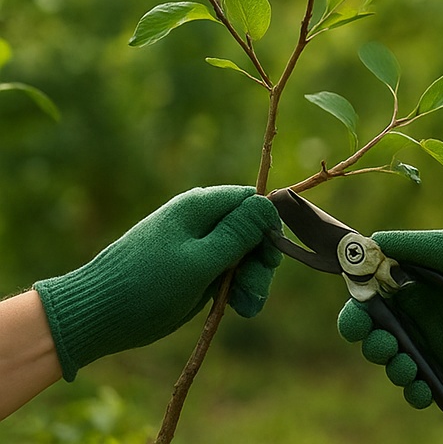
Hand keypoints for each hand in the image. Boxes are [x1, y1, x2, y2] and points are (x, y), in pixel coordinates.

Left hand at [34, 185, 281, 380]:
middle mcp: (200, 220)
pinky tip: (237, 308)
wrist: (98, 314)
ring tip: (246, 306)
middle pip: (251, 230)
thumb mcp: (200, 261)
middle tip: (255, 290)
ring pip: (242, 254)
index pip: (251, 201)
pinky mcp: (193, 268)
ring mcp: (196, 245)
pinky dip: (236, 288)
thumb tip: (268, 204)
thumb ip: (237, 234)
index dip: (267, 228)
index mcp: (199, 207)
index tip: (269, 260)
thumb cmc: (148, 286)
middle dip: (260, 261)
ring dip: (251, 279)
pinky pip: (226, 271)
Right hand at [337, 229, 442, 408]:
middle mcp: (417, 309)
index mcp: (413, 279)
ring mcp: (432, 339)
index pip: (370, 292)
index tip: (359, 312)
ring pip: (392, 358)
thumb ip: (414, 247)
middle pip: (374, 329)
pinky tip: (422, 388)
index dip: (357, 304)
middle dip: (369, 339)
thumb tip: (370, 242)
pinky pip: (420, 382)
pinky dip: (414, 390)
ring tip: (407, 366)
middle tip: (382, 342)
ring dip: (391, 365)